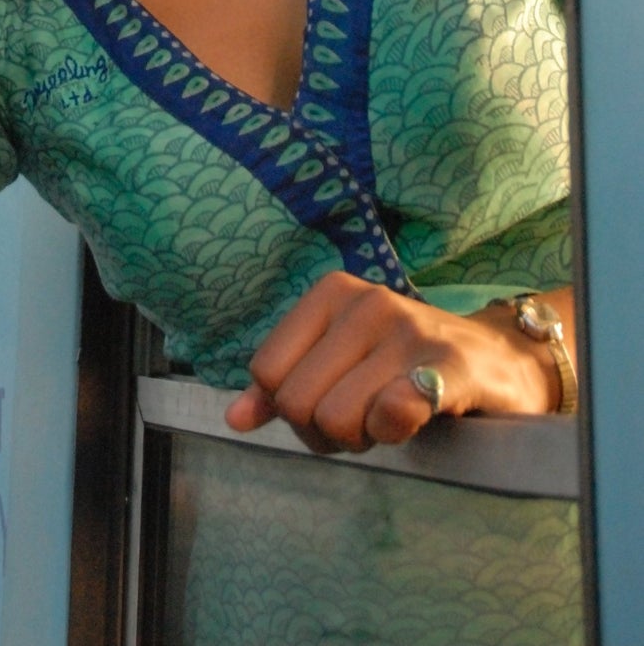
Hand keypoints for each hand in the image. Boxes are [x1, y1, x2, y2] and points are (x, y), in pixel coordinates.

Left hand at [224, 271, 564, 453]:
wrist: (498, 362)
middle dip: (325, 431)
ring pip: (339, 418)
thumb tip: (235, 419)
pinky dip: (395, 428)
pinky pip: (396, 409)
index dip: (291, 409)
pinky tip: (414, 420)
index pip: (268, 372)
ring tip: (391, 419)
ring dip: (363, 439)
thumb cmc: (404, 365)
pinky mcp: (451, 368)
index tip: (329, 403)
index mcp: (331, 292)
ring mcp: (411, 332)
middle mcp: (368, 302)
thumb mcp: (338, 360)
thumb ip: (283, 386)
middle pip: (299, 402)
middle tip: (364, 420)